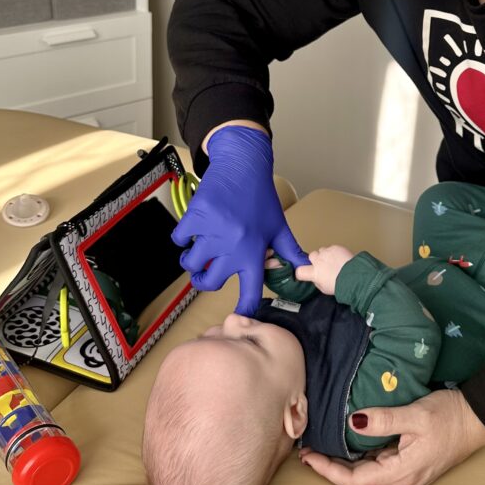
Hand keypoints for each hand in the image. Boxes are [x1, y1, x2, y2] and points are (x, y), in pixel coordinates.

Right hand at [170, 126, 306, 314]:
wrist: (242, 165)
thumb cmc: (260, 197)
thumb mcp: (278, 225)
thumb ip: (290, 251)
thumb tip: (305, 268)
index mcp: (253, 251)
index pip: (249, 290)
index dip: (244, 309)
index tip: (238, 319)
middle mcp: (232, 246)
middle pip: (210, 282)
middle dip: (206, 282)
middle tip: (206, 276)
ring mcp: (211, 232)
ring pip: (191, 263)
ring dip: (192, 262)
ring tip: (197, 254)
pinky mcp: (195, 217)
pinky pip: (180, 239)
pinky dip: (182, 239)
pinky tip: (191, 233)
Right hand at [294, 244, 353, 294]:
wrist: (354, 276)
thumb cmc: (341, 285)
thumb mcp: (325, 289)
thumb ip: (317, 281)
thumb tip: (316, 278)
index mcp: (314, 273)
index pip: (300, 271)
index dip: (301, 272)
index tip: (304, 273)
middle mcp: (318, 261)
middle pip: (311, 256)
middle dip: (316, 259)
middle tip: (323, 265)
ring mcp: (327, 253)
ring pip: (322, 250)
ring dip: (325, 255)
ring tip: (334, 261)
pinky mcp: (335, 247)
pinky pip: (332, 248)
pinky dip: (335, 252)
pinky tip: (341, 258)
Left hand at [298, 389, 484, 484]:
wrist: (478, 417)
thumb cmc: (449, 415)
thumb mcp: (415, 414)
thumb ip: (383, 420)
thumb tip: (351, 423)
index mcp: (401, 473)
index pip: (354, 481)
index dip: (328, 470)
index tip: (308, 456)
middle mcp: (403, 480)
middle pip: (359, 481)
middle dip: (331, 467)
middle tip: (309, 449)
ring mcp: (409, 473)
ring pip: (369, 473)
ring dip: (345, 462)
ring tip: (323, 443)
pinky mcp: (413, 463)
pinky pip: (380, 464)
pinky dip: (361, 456)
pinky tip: (351, 441)